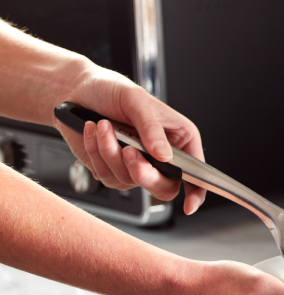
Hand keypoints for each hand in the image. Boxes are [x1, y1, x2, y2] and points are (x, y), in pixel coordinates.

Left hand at [54, 65, 205, 214]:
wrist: (76, 91)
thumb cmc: (111, 89)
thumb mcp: (136, 100)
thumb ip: (151, 129)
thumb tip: (165, 156)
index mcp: (179, 138)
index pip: (195, 172)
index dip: (196, 191)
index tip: (189, 204)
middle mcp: (161, 155)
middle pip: (164, 186)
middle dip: (144, 173)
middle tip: (130, 153)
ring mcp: (136, 166)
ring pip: (131, 180)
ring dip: (112, 153)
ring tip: (103, 126)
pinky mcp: (113, 170)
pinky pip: (108, 175)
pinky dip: (97, 153)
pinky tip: (94, 132)